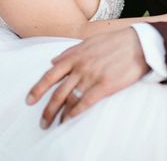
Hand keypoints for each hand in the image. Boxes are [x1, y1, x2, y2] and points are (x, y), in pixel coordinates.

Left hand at [26, 28, 148, 127]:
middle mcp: (80, 67)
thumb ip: (69, 52)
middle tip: (42, 122)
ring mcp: (91, 76)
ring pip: (70, 99)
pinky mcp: (105, 85)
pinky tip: (70, 119)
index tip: (29, 100)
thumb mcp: (87, 42)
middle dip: (47, 109)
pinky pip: (86, 102)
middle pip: (57, 91)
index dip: (37, 89)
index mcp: (74, 56)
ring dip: (60, 114)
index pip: (50, 75)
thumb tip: (53, 61)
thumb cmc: (113, 42)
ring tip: (54, 124)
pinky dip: (75, 112)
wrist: (137, 43)